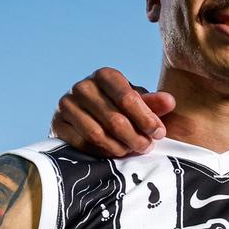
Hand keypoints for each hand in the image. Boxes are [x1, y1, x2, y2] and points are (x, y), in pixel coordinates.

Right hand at [51, 67, 176, 156]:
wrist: (87, 117)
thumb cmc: (119, 108)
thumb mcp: (137, 103)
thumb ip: (153, 104)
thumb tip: (170, 102)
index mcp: (105, 75)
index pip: (128, 98)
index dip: (146, 119)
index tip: (159, 133)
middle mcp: (82, 86)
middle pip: (114, 120)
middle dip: (136, 137)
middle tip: (147, 146)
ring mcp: (66, 104)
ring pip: (97, 134)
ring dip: (120, 147)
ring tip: (132, 150)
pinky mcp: (57, 124)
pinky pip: (82, 144)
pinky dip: (102, 152)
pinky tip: (114, 153)